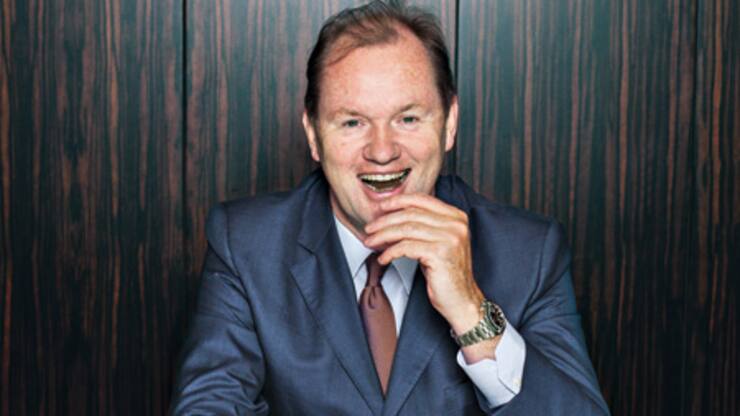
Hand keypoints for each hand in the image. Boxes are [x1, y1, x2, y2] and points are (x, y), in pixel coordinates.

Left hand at [363, 193, 483, 334]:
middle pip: (411, 214)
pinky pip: (406, 247)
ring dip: (383, 236)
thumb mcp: (437, 243)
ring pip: (406, 229)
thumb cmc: (446, 274)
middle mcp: (455, 224)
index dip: (398, 201)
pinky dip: (390, 252)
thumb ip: (423, 226)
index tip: (381, 207)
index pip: (422, 199)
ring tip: (371, 242)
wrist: (462, 300)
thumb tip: (391, 217)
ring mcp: (449, 238)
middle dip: (385, 221)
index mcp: (456, 217)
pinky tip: (383, 259)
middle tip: (369, 228)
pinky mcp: (440, 254)